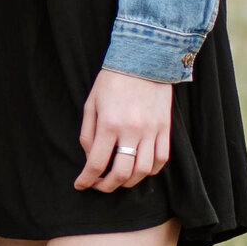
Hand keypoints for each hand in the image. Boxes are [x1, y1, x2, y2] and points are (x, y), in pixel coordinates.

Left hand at [75, 66, 172, 193]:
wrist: (145, 59)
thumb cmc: (113, 80)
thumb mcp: (91, 103)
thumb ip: (88, 134)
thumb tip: (90, 158)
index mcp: (109, 124)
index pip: (97, 163)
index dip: (87, 179)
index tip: (81, 185)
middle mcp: (132, 131)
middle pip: (121, 174)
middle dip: (107, 186)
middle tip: (99, 186)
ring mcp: (152, 131)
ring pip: (143, 171)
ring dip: (129, 182)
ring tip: (118, 179)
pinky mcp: (165, 129)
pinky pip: (161, 160)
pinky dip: (149, 171)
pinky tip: (139, 169)